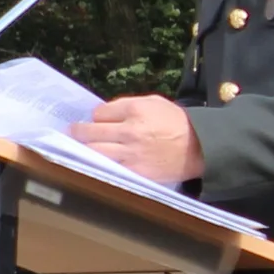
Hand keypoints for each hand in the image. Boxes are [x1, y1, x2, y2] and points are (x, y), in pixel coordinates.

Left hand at [71, 96, 204, 184]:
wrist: (200, 147)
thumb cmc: (177, 122)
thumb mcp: (154, 103)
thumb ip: (127, 106)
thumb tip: (103, 114)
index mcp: (134, 110)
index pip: (99, 112)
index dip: (97, 116)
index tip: (97, 120)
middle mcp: (129, 131)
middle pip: (90, 131)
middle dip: (79, 131)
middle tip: (73, 132)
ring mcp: (130, 153)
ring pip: (94, 150)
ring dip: (84, 148)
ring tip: (79, 147)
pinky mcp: (134, 171)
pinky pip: (108, 166)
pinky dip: (100, 163)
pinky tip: (95, 161)